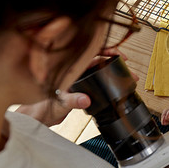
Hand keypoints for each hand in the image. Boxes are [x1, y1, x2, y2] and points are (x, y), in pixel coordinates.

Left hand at [15, 49, 130, 126]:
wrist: (40, 117)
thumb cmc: (43, 107)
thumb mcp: (60, 103)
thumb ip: (72, 100)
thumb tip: (85, 99)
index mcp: (69, 67)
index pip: (91, 52)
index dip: (106, 50)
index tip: (118, 55)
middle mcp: (75, 70)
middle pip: (99, 59)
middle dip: (115, 61)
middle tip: (128, 68)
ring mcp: (79, 77)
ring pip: (99, 68)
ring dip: (113, 71)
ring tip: (126, 76)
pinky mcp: (82, 86)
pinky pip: (97, 78)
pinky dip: (108, 79)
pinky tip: (115, 84)